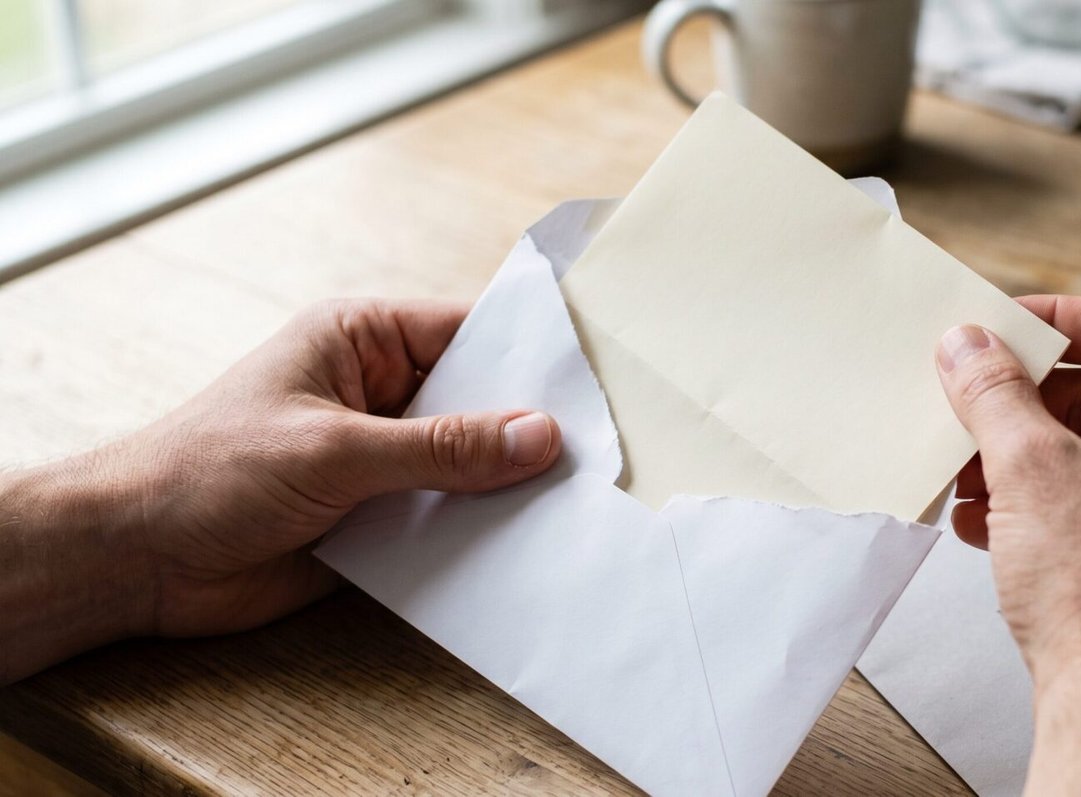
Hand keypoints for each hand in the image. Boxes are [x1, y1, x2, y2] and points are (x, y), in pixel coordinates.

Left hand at [1, 300, 561, 681]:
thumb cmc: (211, 471)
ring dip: (507, 490)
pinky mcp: (378, 516)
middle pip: (479, 402)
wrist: (136, 559)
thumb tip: (539, 436)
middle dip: (528, 432)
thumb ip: (442, 448)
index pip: (469, 333)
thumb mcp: (337, 450)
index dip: (531, 358)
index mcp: (363, 340)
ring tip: (578, 506)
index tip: (600, 385)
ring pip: (469, 466)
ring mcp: (381, 456)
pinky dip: (481, 533)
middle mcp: (379, 391)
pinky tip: (527, 548)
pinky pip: (448, 518)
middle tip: (602, 457)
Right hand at [935, 297, 1080, 794]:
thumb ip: (993, 391)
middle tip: (965, 409)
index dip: (1054, 319)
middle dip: (1025, 405)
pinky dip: (1047, 507)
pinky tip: (985, 527)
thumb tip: (969, 345)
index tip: (996, 329)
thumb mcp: (1028, 468)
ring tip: (964, 482)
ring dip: (1024, 460)